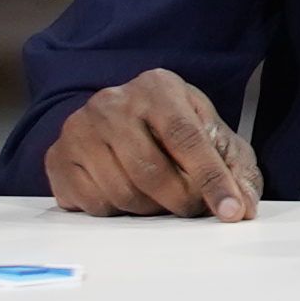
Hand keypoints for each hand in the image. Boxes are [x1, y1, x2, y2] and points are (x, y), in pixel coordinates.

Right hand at [46, 69, 260, 218]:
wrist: (121, 120)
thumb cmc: (175, 130)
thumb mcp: (214, 138)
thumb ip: (236, 170)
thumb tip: (243, 207)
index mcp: (157, 88)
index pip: (187, 139)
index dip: (212, 180)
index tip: (231, 212)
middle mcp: (112, 102)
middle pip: (152, 172)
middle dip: (181, 200)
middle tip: (192, 205)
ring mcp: (79, 129)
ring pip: (122, 193)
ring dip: (150, 208)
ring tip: (159, 194)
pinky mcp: (57, 157)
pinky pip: (93, 204)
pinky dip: (117, 210)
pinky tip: (125, 191)